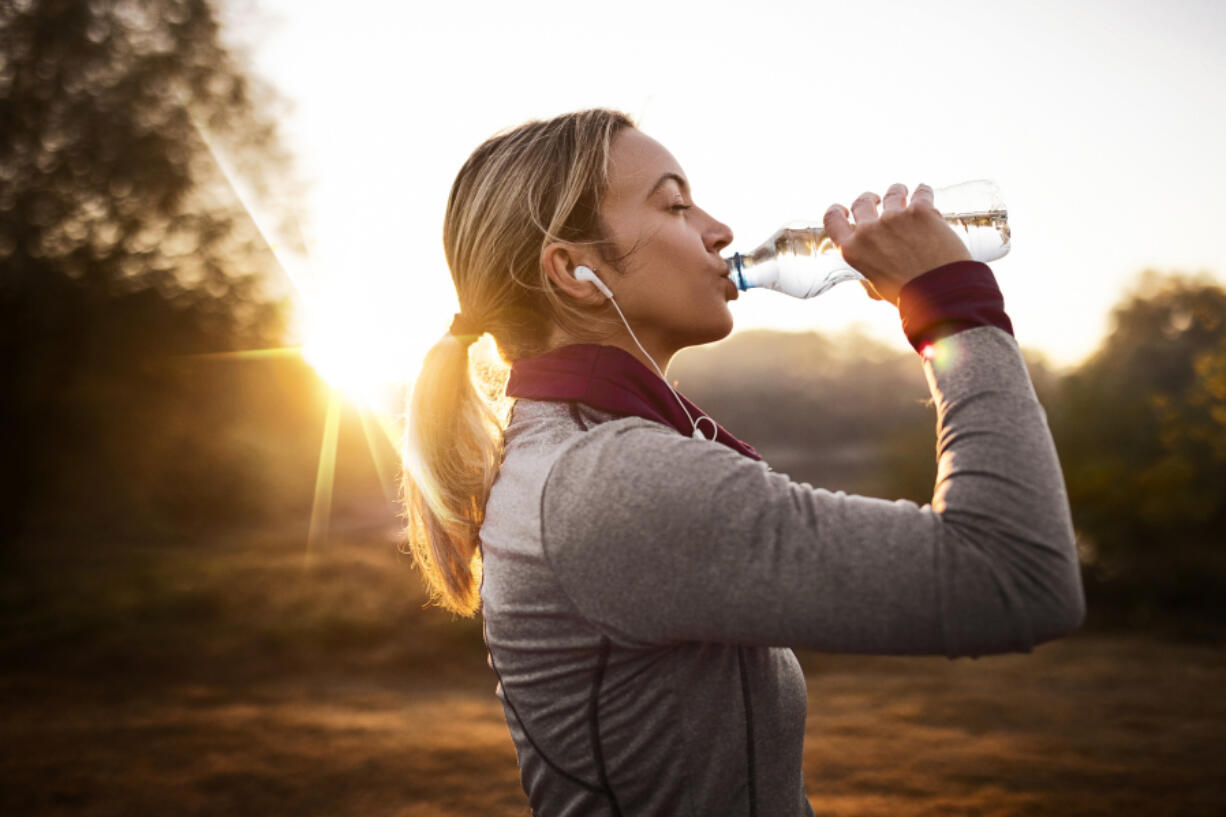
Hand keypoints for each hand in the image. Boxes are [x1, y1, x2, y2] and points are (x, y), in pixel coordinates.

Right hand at [823, 183, 970, 304]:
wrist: (940, 293)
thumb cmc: (909, 295)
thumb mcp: (877, 287)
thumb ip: (868, 272)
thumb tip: (866, 273)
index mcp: (853, 250)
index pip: (833, 220)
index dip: (837, 211)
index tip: (844, 209)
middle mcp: (869, 231)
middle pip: (862, 202)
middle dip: (869, 199)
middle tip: (878, 201)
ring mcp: (894, 218)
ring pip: (892, 192)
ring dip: (897, 192)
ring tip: (905, 195)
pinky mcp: (920, 211)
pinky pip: (921, 192)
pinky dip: (923, 192)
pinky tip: (924, 192)